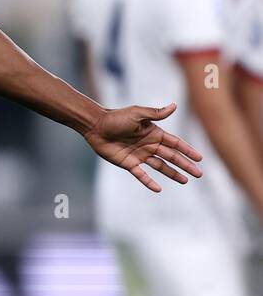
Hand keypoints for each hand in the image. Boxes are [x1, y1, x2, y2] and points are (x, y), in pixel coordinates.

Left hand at [81, 102, 203, 191]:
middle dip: (185, 165)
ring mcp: (139, 155)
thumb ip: (156, 113)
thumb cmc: (116, 117)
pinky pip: (141, 174)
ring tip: (185, 181)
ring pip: (160, 166)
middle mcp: (149, 145)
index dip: (187, 150)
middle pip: (171, 157)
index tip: (200, 158)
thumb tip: (174, 106)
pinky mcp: (128, 163)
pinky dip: (149, 182)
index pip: (175, 143)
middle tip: (199, 174)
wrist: (95, 126)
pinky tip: (158, 189)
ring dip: (172, 174)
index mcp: (154, 133)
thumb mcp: (137, 113)